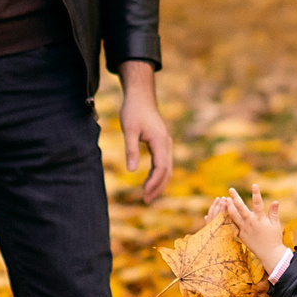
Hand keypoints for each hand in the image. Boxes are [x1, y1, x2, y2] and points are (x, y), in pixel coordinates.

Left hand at [118, 59, 172, 202]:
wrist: (140, 96)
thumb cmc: (133, 111)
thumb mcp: (129, 130)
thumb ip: (130, 150)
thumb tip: (131, 171)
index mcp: (160, 141)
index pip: (161, 167)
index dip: (154, 182)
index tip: (144, 193)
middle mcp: (166, 143)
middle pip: (167, 170)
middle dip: (158, 187)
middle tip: (146, 200)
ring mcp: (166, 143)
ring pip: (167, 168)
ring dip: (159, 182)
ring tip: (147, 195)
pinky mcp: (161, 143)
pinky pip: (163, 163)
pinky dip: (158, 174)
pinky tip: (149, 182)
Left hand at [218, 188, 284, 264]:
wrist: (269, 254)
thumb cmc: (274, 238)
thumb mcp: (276, 225)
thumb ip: (274, 213)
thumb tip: (276, 201)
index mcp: (260, 219)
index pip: (258, 203)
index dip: (256, 193)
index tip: (254, 184)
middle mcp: (250, 223)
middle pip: (241, 208)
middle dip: (235, 198)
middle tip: (231, 189)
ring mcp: (244, 229)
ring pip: (234, 216)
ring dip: (229, 207)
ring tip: (225, 200)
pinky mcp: (241, 235)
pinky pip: (232, 226)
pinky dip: (228, 219)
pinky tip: (224, 214)